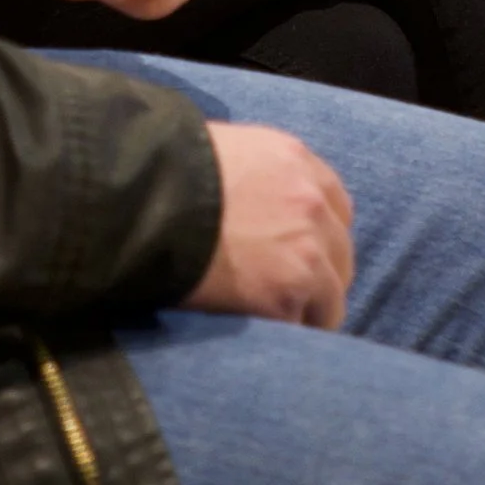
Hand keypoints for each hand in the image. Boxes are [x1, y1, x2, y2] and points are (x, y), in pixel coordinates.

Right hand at [185, 122, 354, 328]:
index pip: (336, 207)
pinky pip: (301, 326)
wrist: (143, 200)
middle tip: (287, 292)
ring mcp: (307, 250)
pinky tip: (256, 329)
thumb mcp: (225, 151)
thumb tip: (261, 204)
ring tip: (271, 322)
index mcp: (297, 161)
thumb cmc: (170, 173)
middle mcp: (312, 203)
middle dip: (319, 275)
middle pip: (341, 254)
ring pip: (331, 300)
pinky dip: (283, 333)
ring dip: (306, 312)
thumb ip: (261, 176)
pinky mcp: (288, 293)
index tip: (302, 252)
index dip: (319, 234)